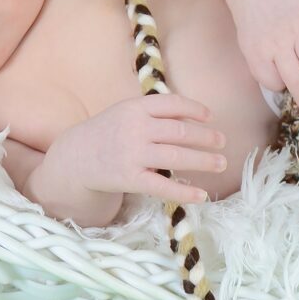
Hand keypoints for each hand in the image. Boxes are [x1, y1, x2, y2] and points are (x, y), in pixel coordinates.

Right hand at [41, 95, 227, 205]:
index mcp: (135, 108)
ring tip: (221, 163)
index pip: (172, 104)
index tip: (211, 117)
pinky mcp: (130, 179)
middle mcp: (135, 129)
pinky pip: (163, 186)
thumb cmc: (108, 133)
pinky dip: (185, 191)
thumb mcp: (125, 112)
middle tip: (223, 142)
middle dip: (207, 137)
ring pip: (177, 156)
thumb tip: (194, 116)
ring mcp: (133, 154)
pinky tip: (202, 195)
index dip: (195, 109)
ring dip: (204, 160)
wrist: (75, 158)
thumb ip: (154, 112)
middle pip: (180, 131)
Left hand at [227, 0, 298, 115]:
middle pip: (295, 79)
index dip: (279, 86)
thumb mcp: (246, 45)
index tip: (284, 83)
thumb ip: (261, 66)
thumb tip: (282, 89)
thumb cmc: (252, 19)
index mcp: (259, 52)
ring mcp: (298, 30)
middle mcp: (279, 43)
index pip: (273, 82)